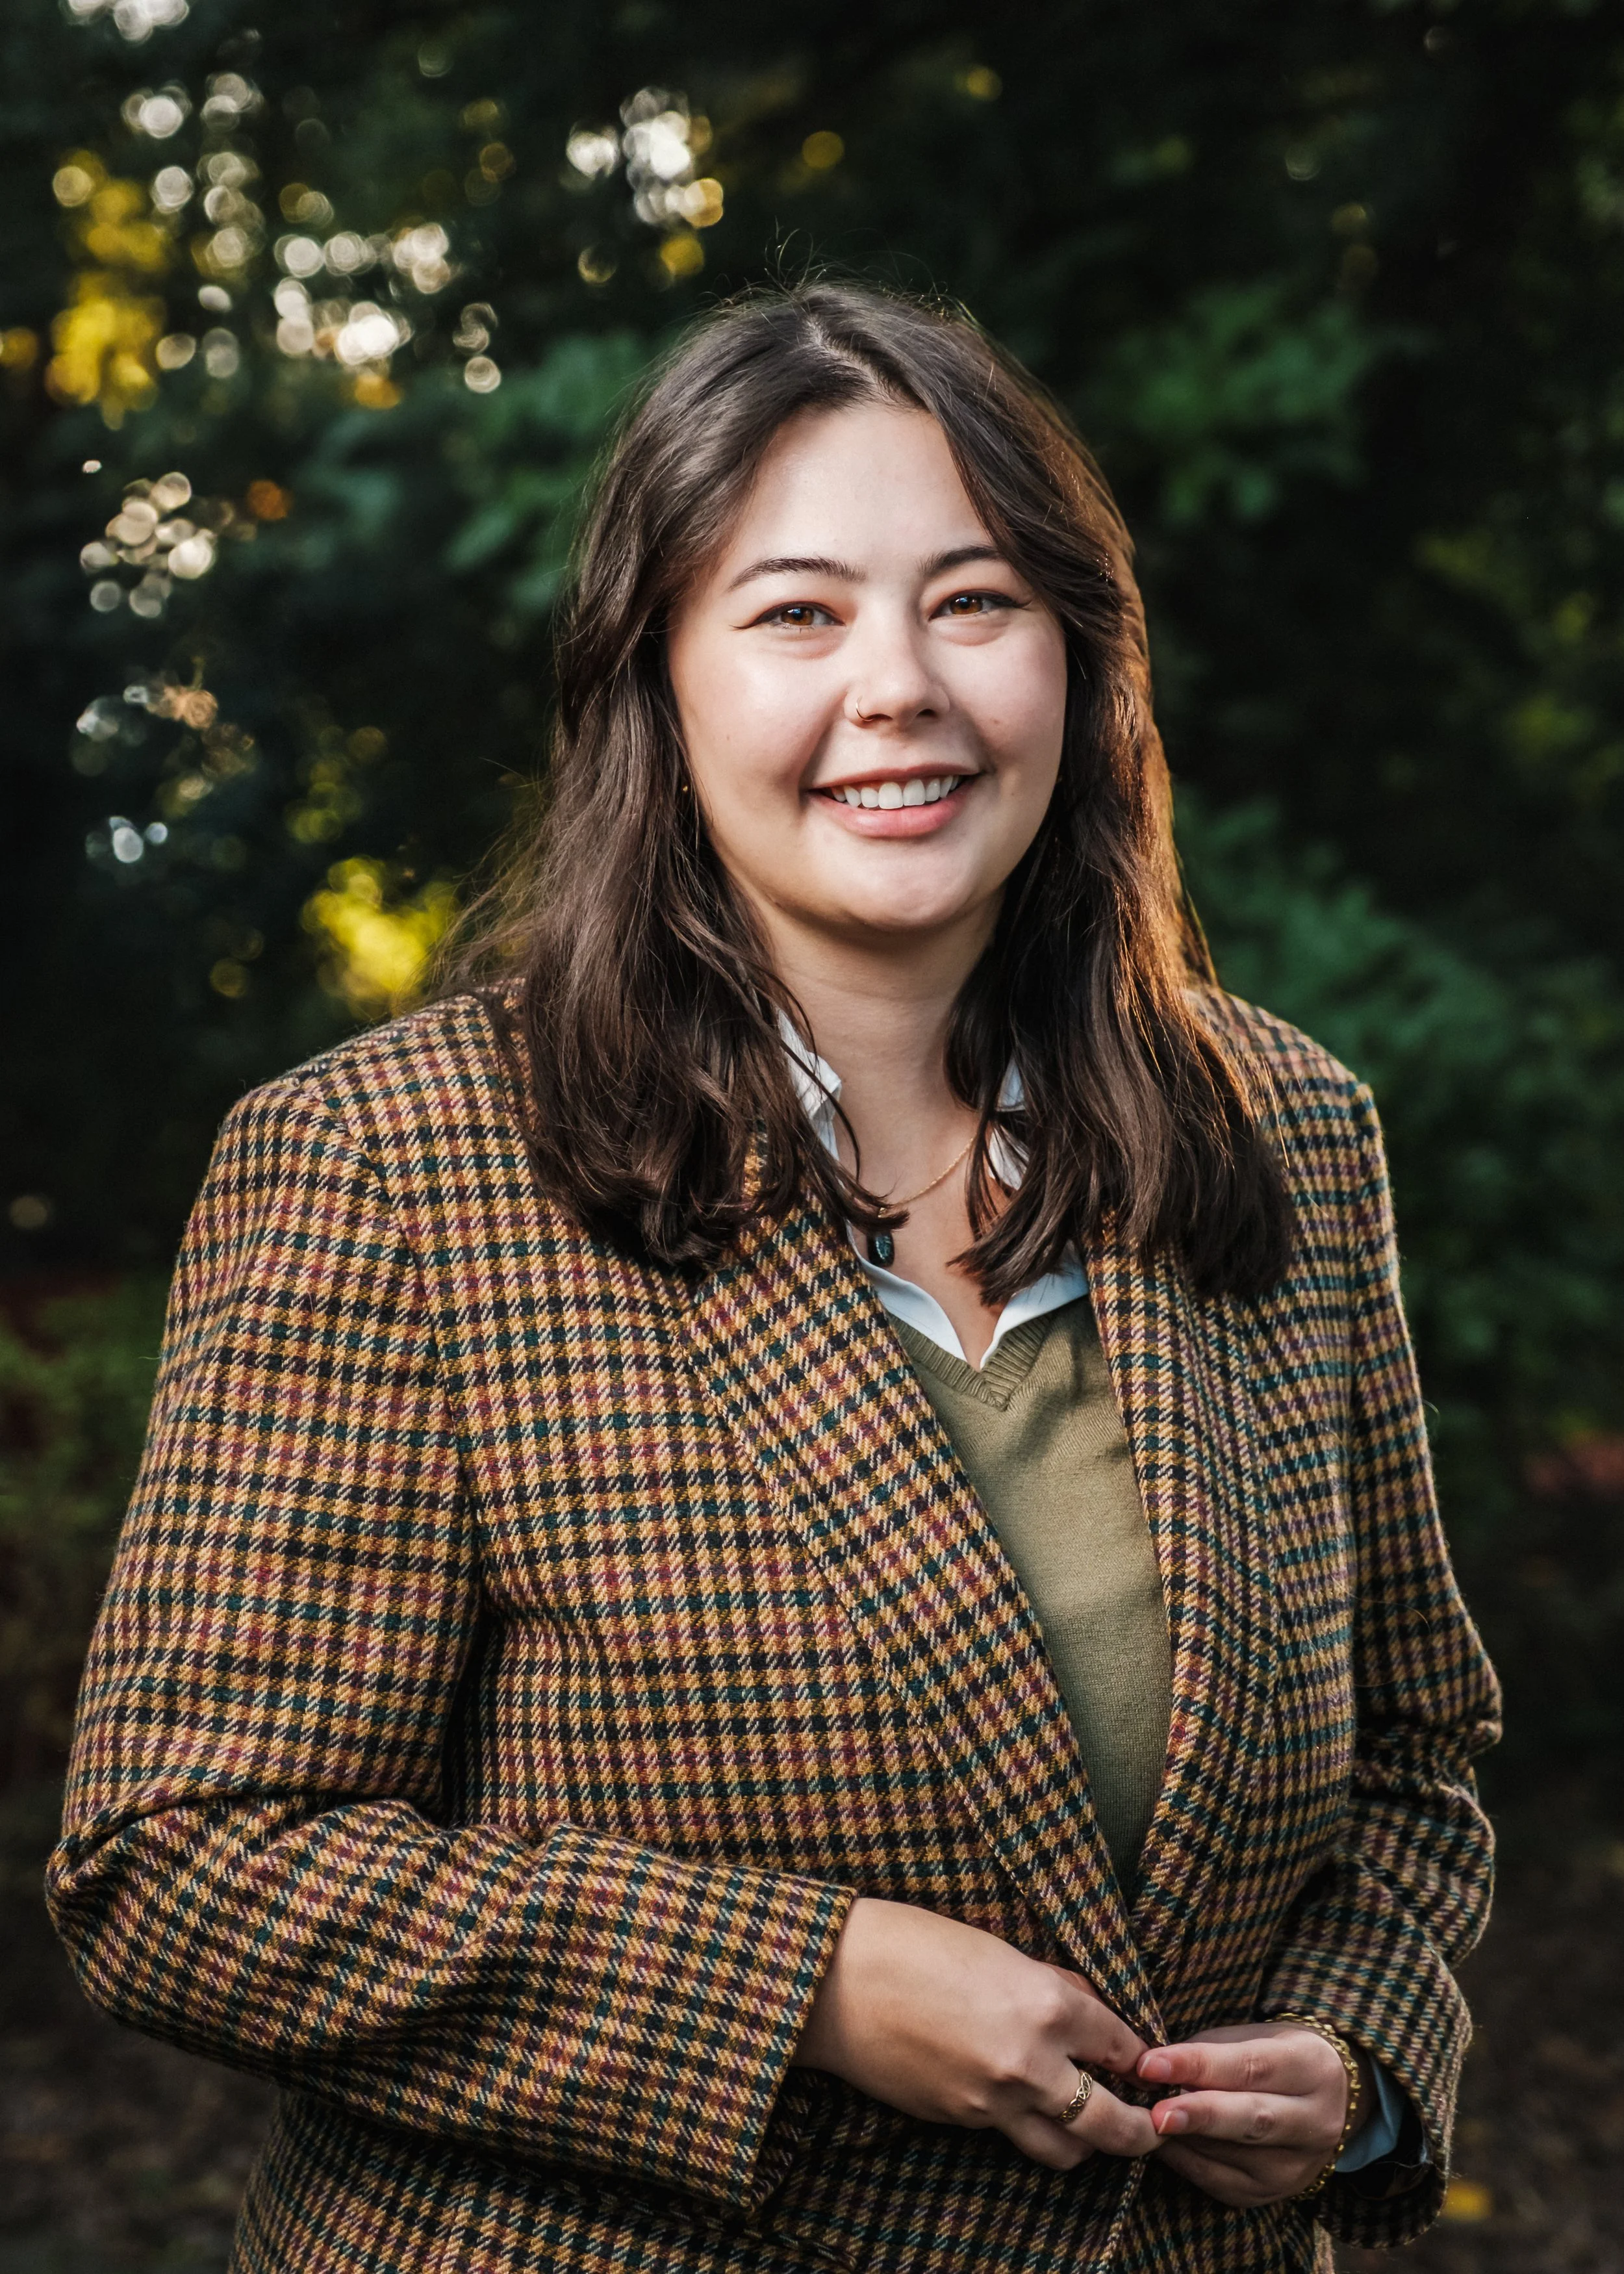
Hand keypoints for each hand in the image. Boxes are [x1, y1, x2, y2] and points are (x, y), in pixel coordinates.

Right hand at [794, 1897, 1160, 2170]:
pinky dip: (1033, 2128)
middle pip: (1113, 2122)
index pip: (1123, 2046)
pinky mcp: (963, 2121)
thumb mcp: (999, 1951)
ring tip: (1094, 2126)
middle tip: (1151, 2125)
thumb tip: (1092, 2011)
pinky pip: (1015, 2137)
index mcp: (1045, 2005)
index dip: (1143, 2057)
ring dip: (1089, 2143)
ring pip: (1068, 2150)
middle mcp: (1030, 2062)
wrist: (839, 1981)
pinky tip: (1029, 2106)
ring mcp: (994, 2100)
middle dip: (1141, 2130)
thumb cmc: (915, 1945)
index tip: (1150, 2062)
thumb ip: (1052, 1986)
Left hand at [1137, 2022, 1372, 2207]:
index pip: (1250, 2067)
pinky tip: (1163, 2142)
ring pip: (1233, 2156)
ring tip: (1146, 2120)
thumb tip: (1153, 2071)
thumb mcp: (1251, 2037)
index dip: (1197, 2065)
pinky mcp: (1274, 2193)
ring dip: (1184, 2138)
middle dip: (1199, 2116)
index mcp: (1311, 2068)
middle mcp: (1315, 2122)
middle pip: (1252, 2120)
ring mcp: (1298, 2165)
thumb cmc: (1272, 2056)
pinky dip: (1186, 2161)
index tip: (1150, 2065)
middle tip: (1155, 2114)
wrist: (1325, 2102)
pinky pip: (1221, 2181)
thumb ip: (1208, 2052)